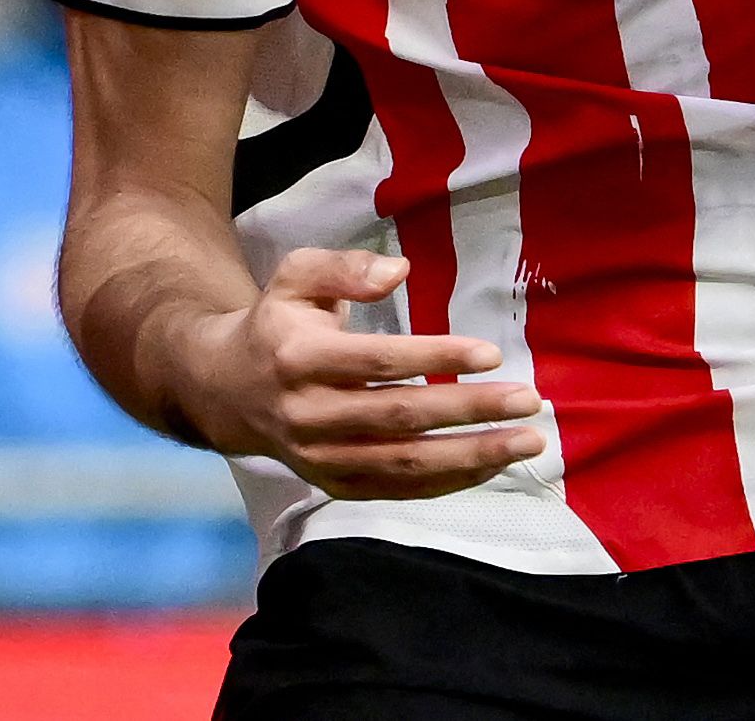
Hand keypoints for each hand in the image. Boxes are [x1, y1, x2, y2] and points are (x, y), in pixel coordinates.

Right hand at [173, 247, 546, 498]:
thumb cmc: (276, 323)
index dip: (436, 358)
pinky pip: (397, 489)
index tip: (491, 354)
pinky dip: (447, 481)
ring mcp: (320, 458)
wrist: (226, 390)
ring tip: (526, 441)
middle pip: (400, 417)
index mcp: (299, 357)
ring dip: (471, 455)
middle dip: (470, 411)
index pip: (379, 361)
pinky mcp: (332, 484)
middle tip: (528, 401)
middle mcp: (308, 415)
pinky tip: (491, 464)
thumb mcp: (295, 276)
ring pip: (404, 463)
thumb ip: (343, 267)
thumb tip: (399, 271)